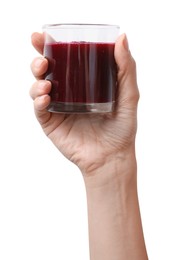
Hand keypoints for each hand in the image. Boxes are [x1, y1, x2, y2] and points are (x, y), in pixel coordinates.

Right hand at [30, 33, 138, 175]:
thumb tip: (121, 37)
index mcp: (82, 84)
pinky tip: (46, 98)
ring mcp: (58, 109)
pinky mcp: (52, 124)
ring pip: (38, 89)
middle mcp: (68, 94)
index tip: (43, 35)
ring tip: (46, 82)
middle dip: (38, 61)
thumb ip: (126, 68)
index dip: (50, 47)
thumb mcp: (128, 95)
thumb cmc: (122, 128)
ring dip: (37, 81)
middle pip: (46, 72)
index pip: (63, 61)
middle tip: (41, 59)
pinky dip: (39, 102)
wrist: (113, 157)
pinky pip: (39, 110)